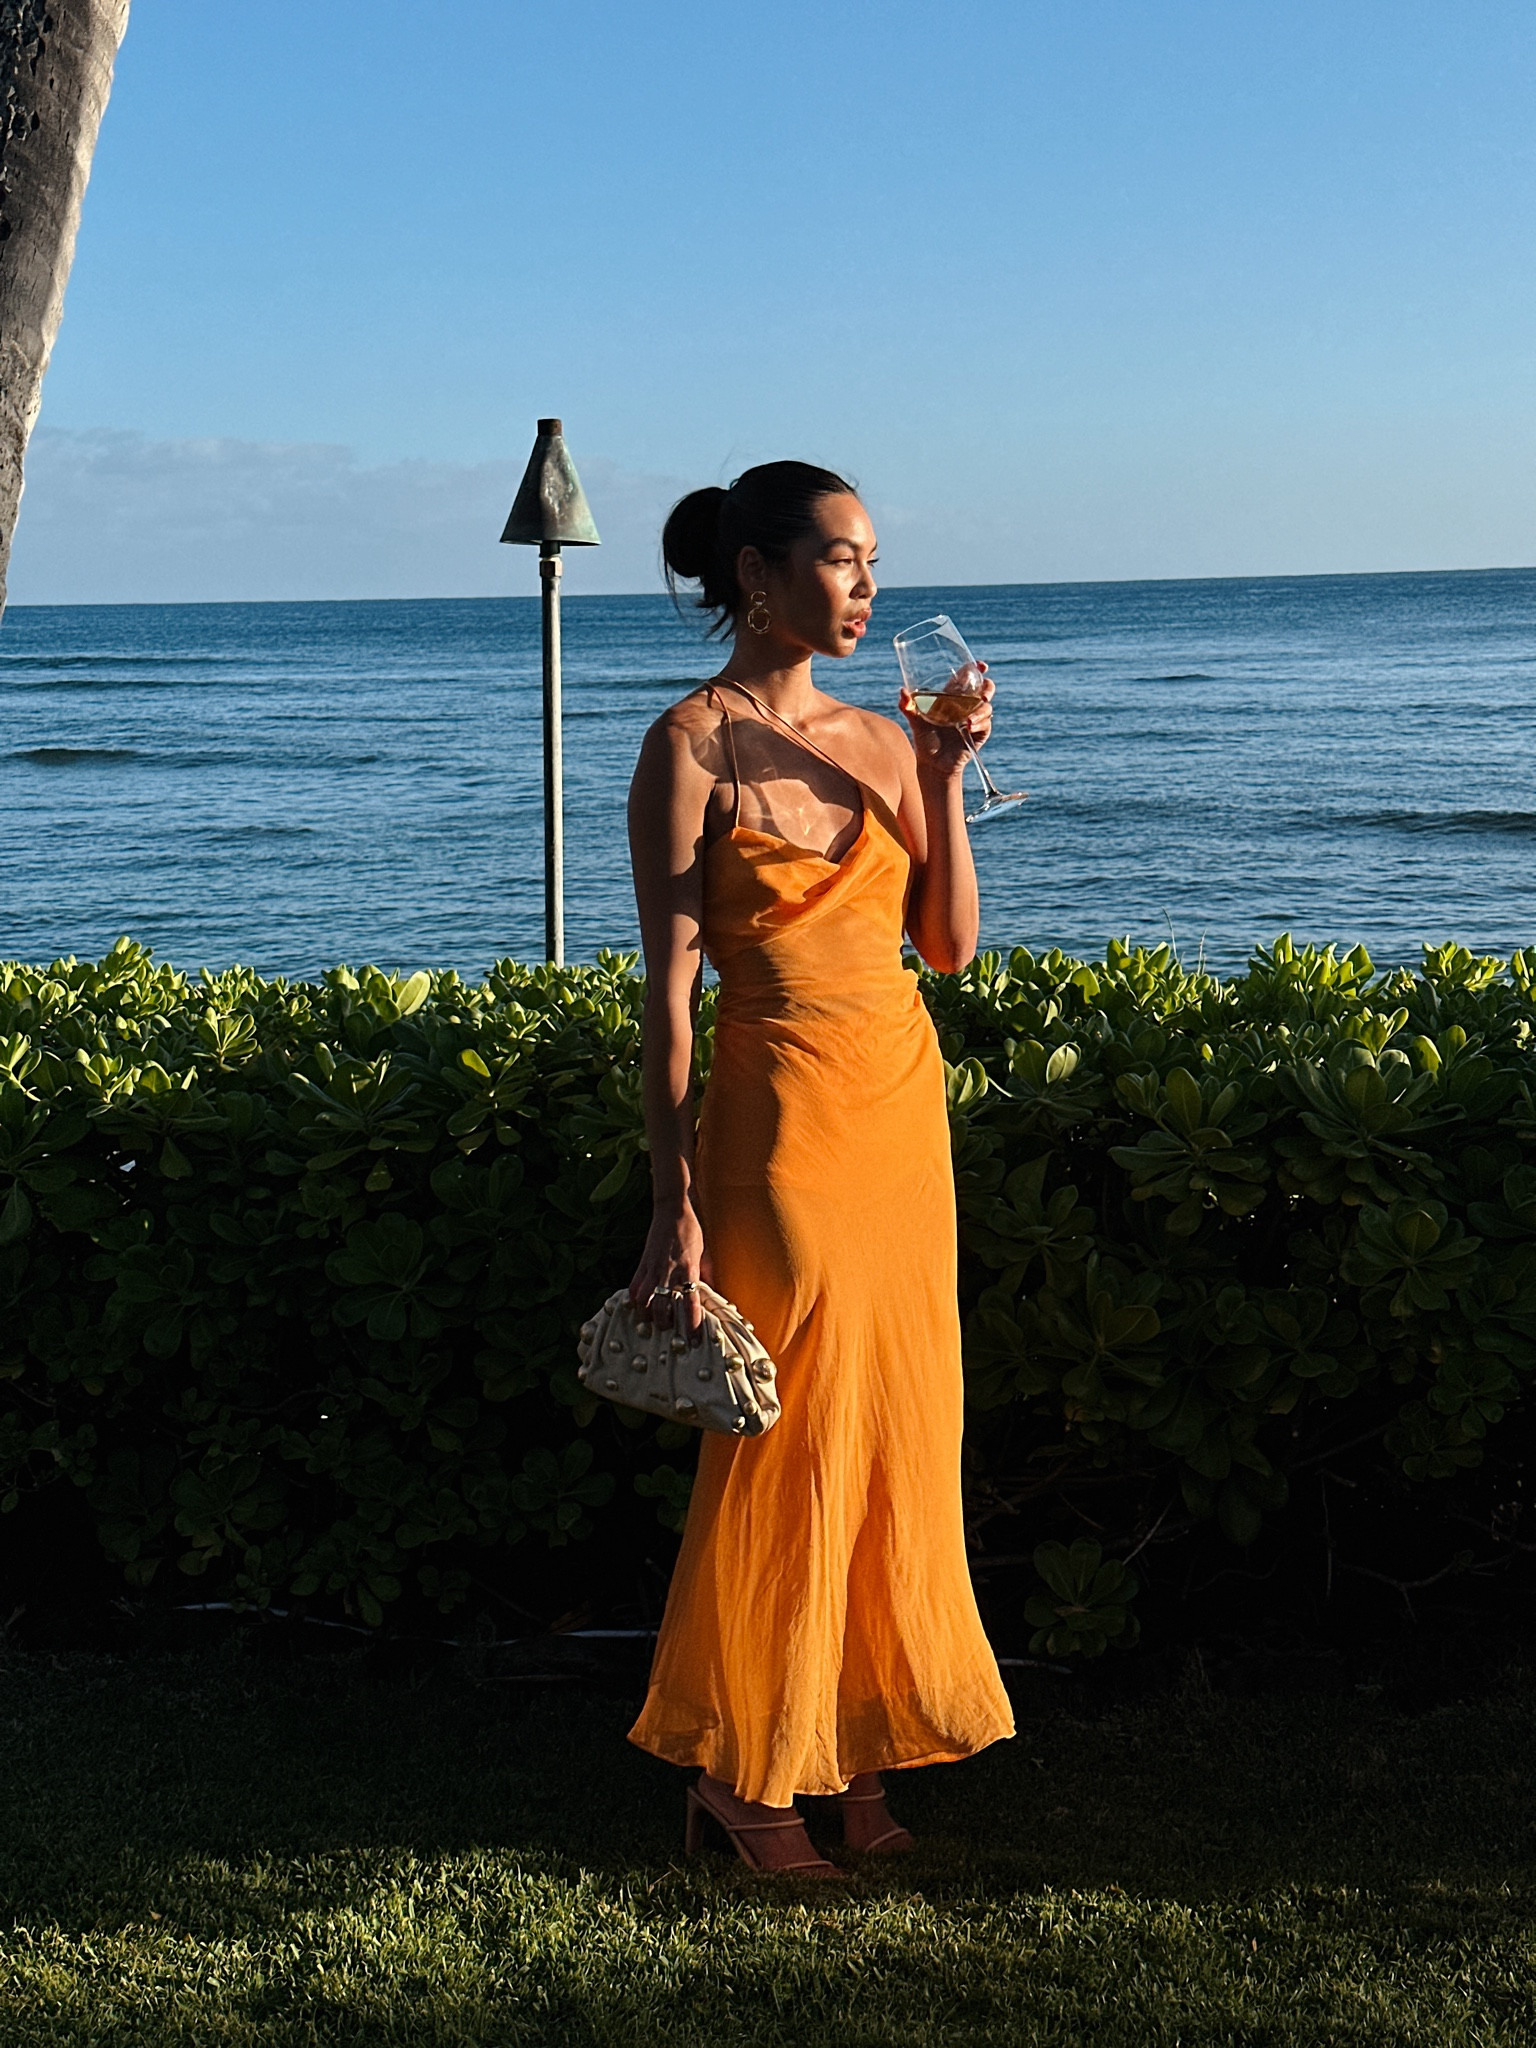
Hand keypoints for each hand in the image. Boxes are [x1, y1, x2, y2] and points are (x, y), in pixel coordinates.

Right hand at [629, 1199, 710, 1337]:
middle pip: (662, 1306)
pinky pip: (634, 1286)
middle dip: (663, 1323)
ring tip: (650, 1321)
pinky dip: (634, 1299)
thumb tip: (710, 1293)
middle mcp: (669, 1271)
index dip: (691, 1324)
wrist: (671, 1209)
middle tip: (668, 1331)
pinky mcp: (642, 1263)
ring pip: (643, 1299)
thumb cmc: (690, 1230)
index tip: (693, 1340)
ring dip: (646, 1314)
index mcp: (688, 1269)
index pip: (691, 1302)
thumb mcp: (702, 1253)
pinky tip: (637, 1305)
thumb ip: (703, 1274)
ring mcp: (653, 1267)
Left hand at [899, 663, 993, 777]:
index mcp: (953, 696)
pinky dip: (979, 724)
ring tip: (967, 719)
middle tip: (982, 693)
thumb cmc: (924, 739)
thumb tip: (902, 691)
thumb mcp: (915, 721)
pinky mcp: (980, 733)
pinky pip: (986, 724)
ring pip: (987, 707)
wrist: (932, 763)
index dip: (976, 669)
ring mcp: (975, 718)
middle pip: (986, 688)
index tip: (980, 665)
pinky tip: (968, 727)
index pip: (969, 677)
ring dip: (980, 711)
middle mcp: (967, 705)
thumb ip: (907, 706)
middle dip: (988, 687)